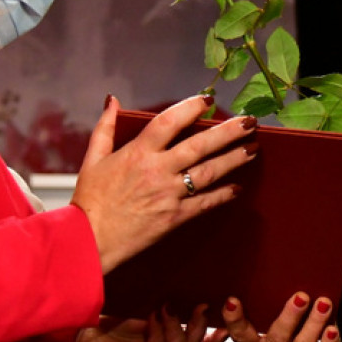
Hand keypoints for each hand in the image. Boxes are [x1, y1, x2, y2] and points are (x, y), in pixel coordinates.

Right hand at [72, 95, 256, 272]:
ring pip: (209, 172)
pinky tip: (238, 188)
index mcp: (137, 153)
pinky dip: (223, 195)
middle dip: (228, 132)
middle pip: (199, 145)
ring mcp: (168, 194)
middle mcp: (157, 170)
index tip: (208, 99)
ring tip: (253, 148)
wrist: (88, 242)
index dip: (190, 108)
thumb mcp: (93, 159)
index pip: (169, 121)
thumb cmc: (90, 201)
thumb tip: (112, 100)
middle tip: (250, 122)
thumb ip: (106, 127)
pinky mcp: (174, 217)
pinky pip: (205, 203)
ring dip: (234, 159)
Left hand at [75, 304, 227, 341]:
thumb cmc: (111, 311)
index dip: (218, 333)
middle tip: (201, 305)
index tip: (229, 311)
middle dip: (201, 326)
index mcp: (172, 338)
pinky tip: (153, 318)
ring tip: (166, 307)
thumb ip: (167, 289)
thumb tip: (186, 257)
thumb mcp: (146, 297)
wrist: (80, 328)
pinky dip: (158, 335)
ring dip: (176, 328)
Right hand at [223, 293, 340, 341]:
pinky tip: (332, 330)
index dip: (234, 319)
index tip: (232, 300)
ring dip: (313, 324)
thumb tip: (264, 278)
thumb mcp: (267, 335)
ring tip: (324, 304)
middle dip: (289, 317)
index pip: (240, 334)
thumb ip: (262, 314)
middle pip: (276, 340)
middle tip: (301, 297)